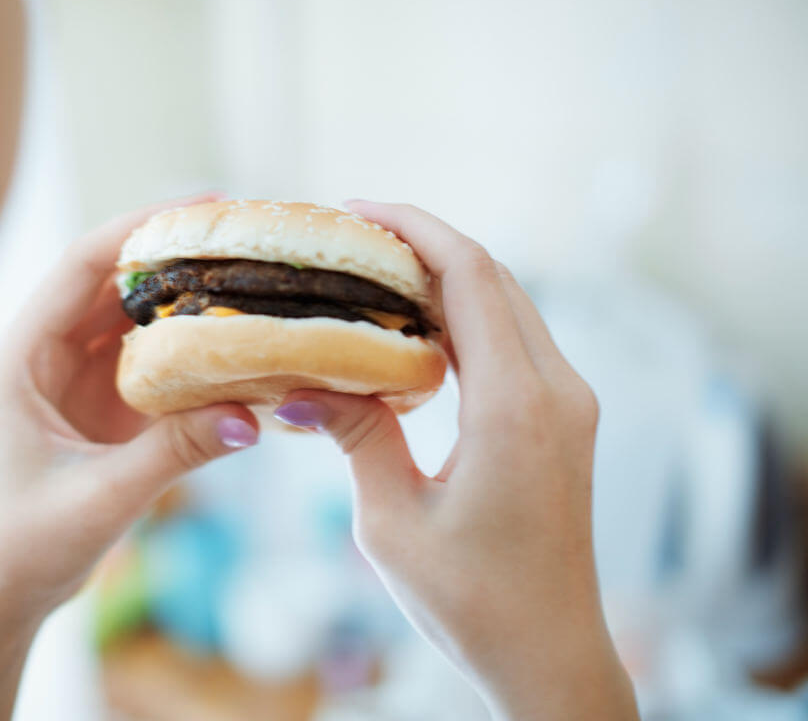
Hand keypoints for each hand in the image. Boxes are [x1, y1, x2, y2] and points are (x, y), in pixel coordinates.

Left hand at [0, 194, 259, 720]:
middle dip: (175, 253)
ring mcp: (73, 373)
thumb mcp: (101, 496)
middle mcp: (44, 351)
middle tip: (242, 233)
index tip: (201, 205)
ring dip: (186, 295)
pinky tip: (233, 334)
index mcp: (20, 355)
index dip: (139, 227)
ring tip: (248, 273)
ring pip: (134, 313)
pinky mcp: (101, 401)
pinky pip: (149, 354)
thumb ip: (175, 453)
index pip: (81, 266)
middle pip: (113, 279)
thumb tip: (253, 416)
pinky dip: (188, 342)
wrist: (4, 589)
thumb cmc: (25, 542)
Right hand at [274, 201, 637, 720]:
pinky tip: (409, 327)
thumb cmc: (472, 603)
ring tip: (370, 272)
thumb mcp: (391, 520)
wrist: (549, 655)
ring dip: (444, 277)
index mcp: (514, 407)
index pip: (471, 277)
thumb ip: (354, 433)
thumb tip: (297, 380)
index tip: (356, 209)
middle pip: (493, 277)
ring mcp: (567, 403)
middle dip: (423, 243)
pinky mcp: (562, 419)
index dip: (413, 229)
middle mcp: (555, 391)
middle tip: (350, 237)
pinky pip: (513, 340)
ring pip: (507, 303)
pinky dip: (463, 317)